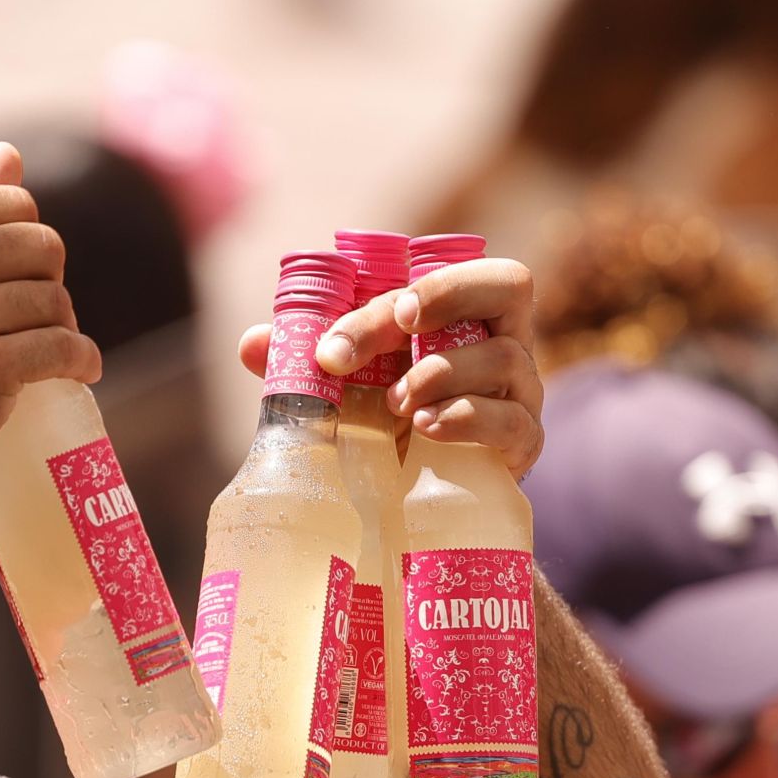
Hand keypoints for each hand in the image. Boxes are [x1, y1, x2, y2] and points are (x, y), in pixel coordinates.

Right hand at [0, 143, 102, 500]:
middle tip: (34, 322)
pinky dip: (82, 361)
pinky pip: (64, 348)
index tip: (17, 281)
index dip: (28, 245)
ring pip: (57, 300)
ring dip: (63, 328)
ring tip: (40, 354)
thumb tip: (9, 154)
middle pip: (44, 247)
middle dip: (49, 284)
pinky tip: (79, 371)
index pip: (15, 204)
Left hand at [237, 257, 543, 477]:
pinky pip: (512, 422)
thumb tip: (253, 344)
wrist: (417, 502)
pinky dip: (467, 420)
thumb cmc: (383, 423)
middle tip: (401, 324)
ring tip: (395, 402)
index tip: (386, 308)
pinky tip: (427, 430)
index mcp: (461, 313)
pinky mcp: (524, 443)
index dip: (423, 283)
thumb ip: (303, 361)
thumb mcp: (342, 386)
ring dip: (442, 373)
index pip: (455, 275)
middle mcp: (503, 340)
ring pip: (503, 358)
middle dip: (451, 295)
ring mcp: (521, 392)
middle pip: (510, 285)